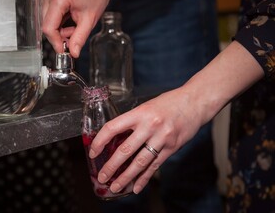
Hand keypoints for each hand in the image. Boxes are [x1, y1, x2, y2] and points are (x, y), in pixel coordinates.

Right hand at [41, 0, 134, 56]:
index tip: (63, 50)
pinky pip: (47, 17)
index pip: (49, 27)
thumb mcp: (89, 20)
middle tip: (73, 36)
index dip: (55, 42)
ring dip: (58, 30)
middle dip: (59, 36)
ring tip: (73, 27)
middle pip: (46, 25)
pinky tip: (67, 20)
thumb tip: (73, 53)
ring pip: (46, 22)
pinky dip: (57, 23)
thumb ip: (79, 38)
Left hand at [88, 41, 263, 194]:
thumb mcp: (146, 106)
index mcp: (139, 113)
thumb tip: (116, 138)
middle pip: (125, 149)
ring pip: (140, 162)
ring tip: (116, 187)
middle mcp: (150, 126)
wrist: (195, 102)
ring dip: (126, 177)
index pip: (113, 127)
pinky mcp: (171, 148)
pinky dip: (144, 178)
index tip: (93, 152)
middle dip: (111, 166)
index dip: (100, 141)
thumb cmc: (168, 103)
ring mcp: (161, 138)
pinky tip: (136, 187)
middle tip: (102, 177)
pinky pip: (155, 166)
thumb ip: (133, 121)